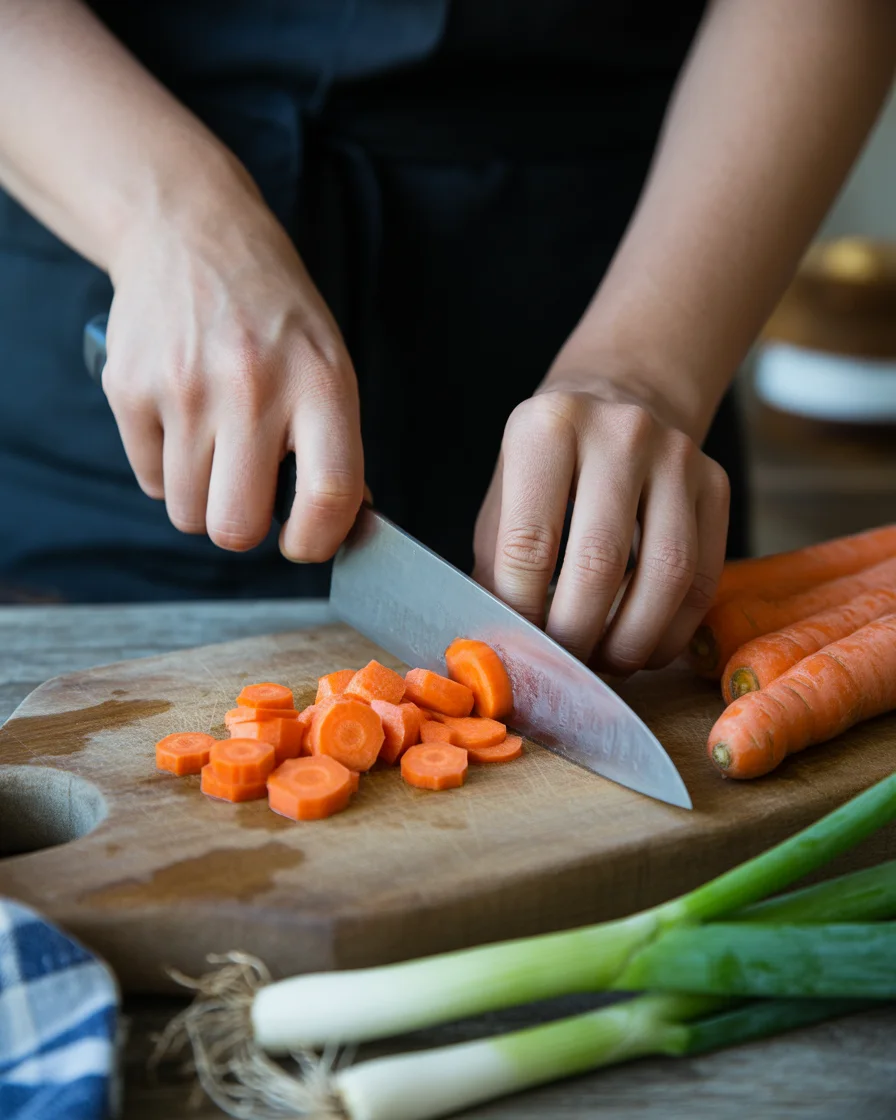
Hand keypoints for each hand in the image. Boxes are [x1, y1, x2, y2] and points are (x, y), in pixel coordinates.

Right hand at [102, 158, 363, 560]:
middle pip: (236, 527)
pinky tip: (184, 422)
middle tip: (250, 495)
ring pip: (189, 514)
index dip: (317, 539)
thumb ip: (336, 443)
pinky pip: (151, 480)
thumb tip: (341, 522)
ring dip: (204, 499)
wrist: (192, 234)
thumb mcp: (328, 362)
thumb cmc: (273, 314)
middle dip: (244, 526)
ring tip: (217, 448)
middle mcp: (252, 388)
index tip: (303, 541)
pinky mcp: (130, 388)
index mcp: (318, 384)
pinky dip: (168, 469)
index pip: (329, 493)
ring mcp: (184, 389)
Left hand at [473, 372, 729, 673]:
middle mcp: (619, 432)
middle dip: (577, 635)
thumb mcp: (506, 495)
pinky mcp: (716, 483)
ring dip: (632, 641)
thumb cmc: (549, 466)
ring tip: (605, 663)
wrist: (620, 401)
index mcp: (547, 427)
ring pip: (666, 575)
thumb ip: (500, 564)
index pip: (529, 542)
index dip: (521, 609)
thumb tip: (500, 646)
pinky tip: (644, 645)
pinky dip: (673, 630)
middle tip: (562, 666)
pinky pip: (703, 578)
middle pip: (599, 563)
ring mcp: (677, 455)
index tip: (519, 643)